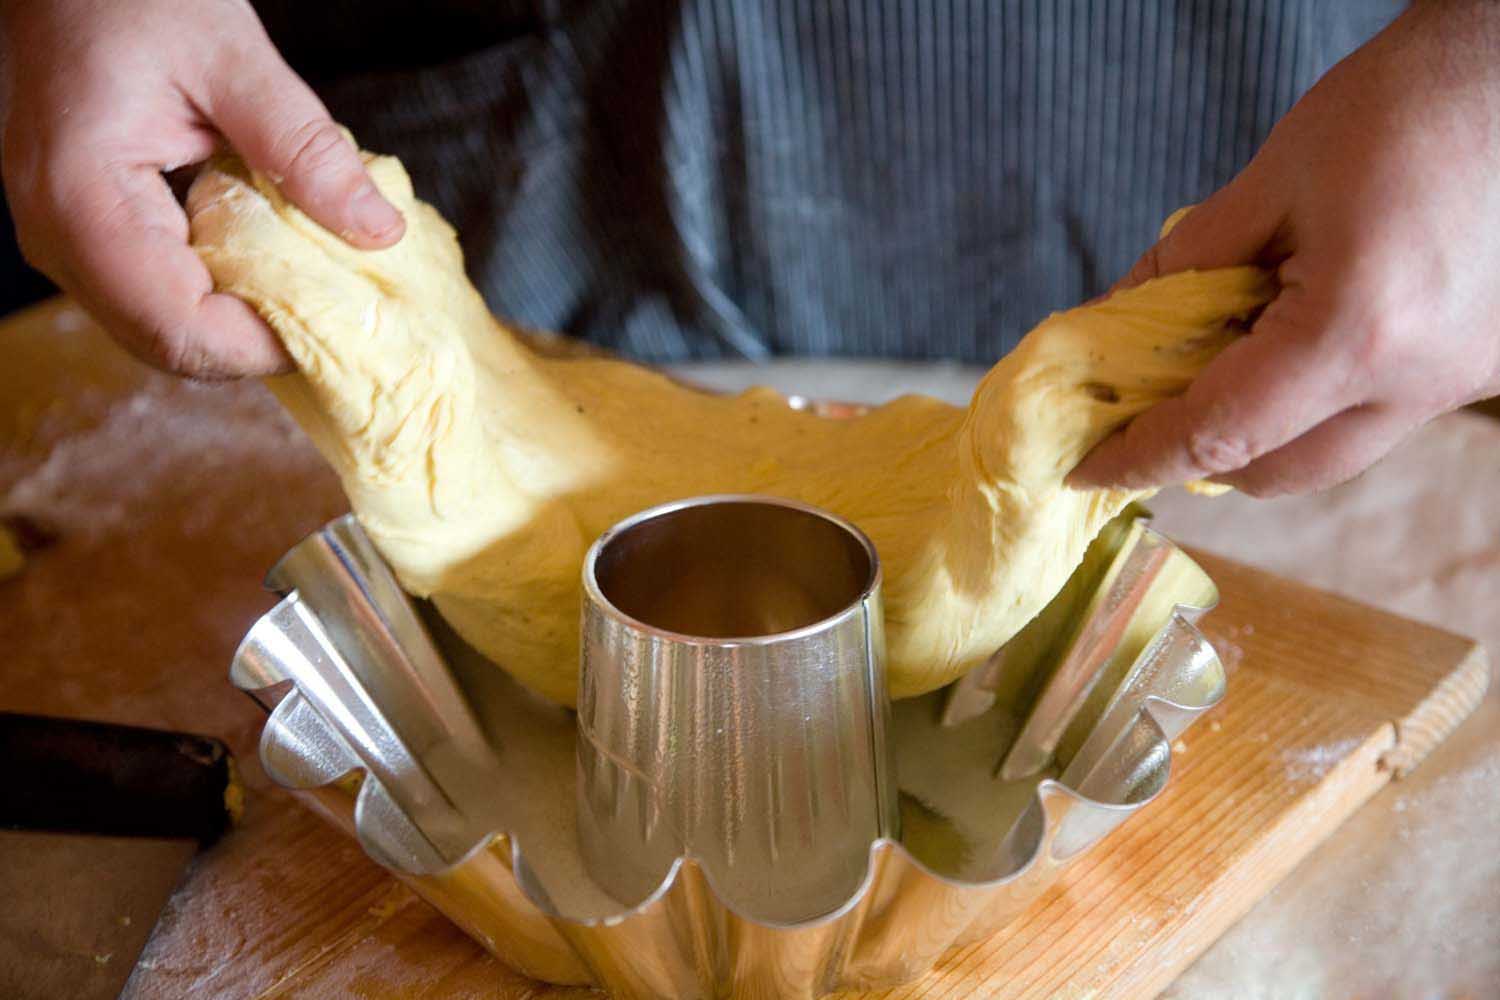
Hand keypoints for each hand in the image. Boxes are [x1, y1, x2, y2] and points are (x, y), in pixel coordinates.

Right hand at [0, 0, 404, 377]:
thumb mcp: (233, 59)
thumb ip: (306, 149)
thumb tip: (380, 232)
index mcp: (84, 200)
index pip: (181, 328)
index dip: (265, 344)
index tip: (341, 322)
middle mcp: (58, 237)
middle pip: (172, 344)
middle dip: (261, 340)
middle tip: (342, 311)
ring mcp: (64, 241)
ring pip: (165, 329)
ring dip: (244, 319)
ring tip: (315, 283)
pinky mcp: (84, 235)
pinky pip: (158, 294)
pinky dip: (221, 289)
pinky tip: (271, 258)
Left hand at [1071, 1, 1499, 496]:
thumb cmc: (1412, 101)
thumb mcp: (1272, 182)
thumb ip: (1182, 269)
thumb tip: (1109, 327)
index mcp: (1356, 336)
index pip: (1219, 435)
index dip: (1141, 457)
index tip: (1088, 467)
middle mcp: (1418, 383)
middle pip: (1277, 472)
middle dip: (1200, 452)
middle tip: (1142, 404)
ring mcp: (1461, 382)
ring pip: (1331, 453)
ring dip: (1261, 428)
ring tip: (1216, 356)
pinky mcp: (1482, 365)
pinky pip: (1376, 415)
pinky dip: (1316, 398)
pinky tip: (1289, 333)